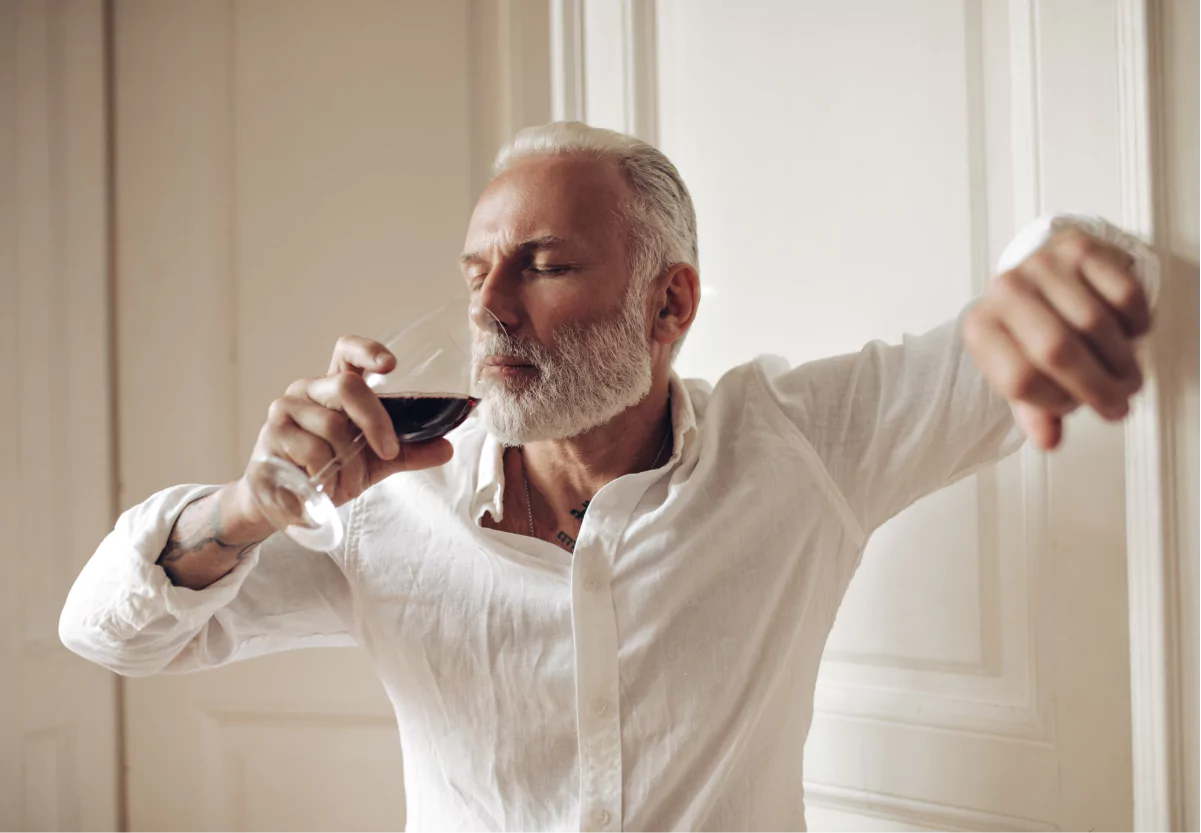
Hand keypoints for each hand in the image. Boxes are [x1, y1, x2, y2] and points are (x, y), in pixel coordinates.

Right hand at [240, 335, 454, 519]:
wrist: (285, 505)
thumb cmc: (329, 472)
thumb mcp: (374, 463)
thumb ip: (408, 452)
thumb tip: (448, 448)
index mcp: (335, 388)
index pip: (348, 352)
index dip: (368, 351)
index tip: (390, 365)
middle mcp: (308, 390)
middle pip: (348, 387)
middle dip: (376, 421)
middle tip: (388, 451)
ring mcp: (285, 409)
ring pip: (332, 426)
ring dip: (350, 463)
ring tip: (346, 483)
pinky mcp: (272, 435)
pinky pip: (311, 450)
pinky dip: (328, 473)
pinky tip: (324, 486)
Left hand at [964, 228, 1151, 449]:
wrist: (1044, 275)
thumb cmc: (1033, 330)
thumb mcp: (1025, 370)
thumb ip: (1034, 411)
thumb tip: (1048, 441)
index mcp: (981, 328)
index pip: (1020, 380)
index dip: (1056, 403)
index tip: (1078, 409)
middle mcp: (1005, 291)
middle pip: (1058, 352)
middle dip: (1097, 387)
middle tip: (1118, 404)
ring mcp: (1042, 265)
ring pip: (1095, 325)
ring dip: (1121, 361)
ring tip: (1127, 376)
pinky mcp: (1080, 249)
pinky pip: (1123, 295)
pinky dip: (1136, 325)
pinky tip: (1130, 335)